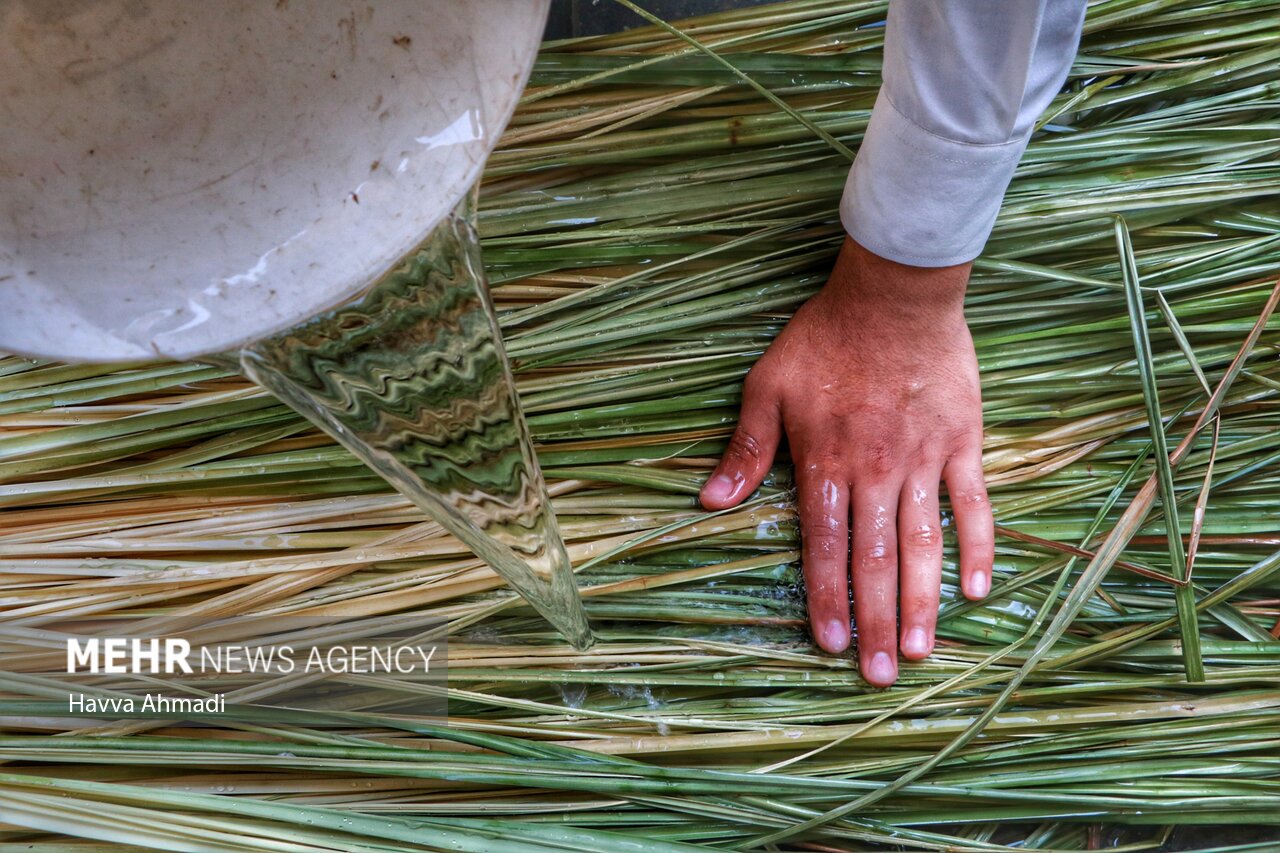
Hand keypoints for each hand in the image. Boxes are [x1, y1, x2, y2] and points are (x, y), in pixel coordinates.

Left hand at [700, 237, 992, 686]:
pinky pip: (973, 504)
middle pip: (875, 558)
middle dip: (874, 620)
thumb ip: (745, 448)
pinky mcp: (962, 443)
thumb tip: (710, 502)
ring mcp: (923, 459)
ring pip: (923, 543)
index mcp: (826, 461)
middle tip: (880, 675)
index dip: (826, 597)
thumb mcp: (768, 386)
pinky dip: (976, 547)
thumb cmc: (824, 339)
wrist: (894, 294)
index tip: (828, 644)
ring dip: (922, 600)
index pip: (825, 545)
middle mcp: (875, 470)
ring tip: (920, 650)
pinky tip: (976, 591)